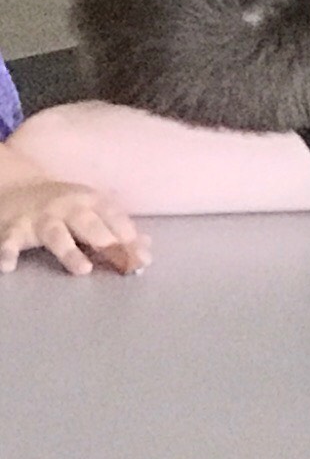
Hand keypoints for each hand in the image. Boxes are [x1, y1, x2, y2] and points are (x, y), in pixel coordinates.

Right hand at [0, 184, 145, 275]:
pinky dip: (7, 252)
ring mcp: (39, 217)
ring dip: (69, 251)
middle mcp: (66, 206)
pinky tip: (9, 266)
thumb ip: (116, 229)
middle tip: (122, 263)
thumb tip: (147, 248)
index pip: (114, 217)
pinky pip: (10, 242)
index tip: (143, 258)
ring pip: (55, 234)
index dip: (129, 236)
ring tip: (84, 270)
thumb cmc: (65, 207)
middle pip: (88, 223)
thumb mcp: (92, 211)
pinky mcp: (13, 229)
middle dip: (106, 241)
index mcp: (90, 200)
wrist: (17, 188)